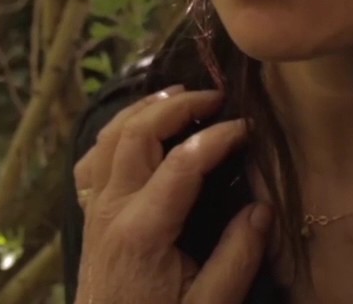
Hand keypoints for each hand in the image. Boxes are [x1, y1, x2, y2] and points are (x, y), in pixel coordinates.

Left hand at [72, 85, 271, 303]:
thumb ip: (238, 255)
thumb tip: (263, 206)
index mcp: (142, 231)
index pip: (182, 162)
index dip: (219, 136)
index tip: (249, 129)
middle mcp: (111, 210)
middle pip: (136, 133)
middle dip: (177, 105)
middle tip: (216, 97)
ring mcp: (94, 211)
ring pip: (109, 137)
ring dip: (144, 110)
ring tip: (180, 96)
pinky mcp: (89, 218)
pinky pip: (92, 161)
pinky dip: (114, 135)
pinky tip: (137, 131)